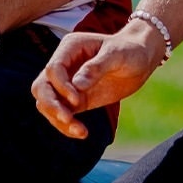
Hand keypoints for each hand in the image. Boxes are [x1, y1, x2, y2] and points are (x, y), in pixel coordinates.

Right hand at [32, 23, 164, 138]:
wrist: (142, 59)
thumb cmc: (130, 50)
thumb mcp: (117, 54)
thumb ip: (96, 67)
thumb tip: (77, 85)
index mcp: (70, 48)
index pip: (53, 69)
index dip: (61, 86)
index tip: (78, 100)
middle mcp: (64, 66)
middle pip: (41, 87)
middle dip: (51, 105)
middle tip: (67, 119)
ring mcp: (68, 84)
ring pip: (47, 104)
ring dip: (58, 119)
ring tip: (80, 131)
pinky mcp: (76, 100)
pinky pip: (63, 115)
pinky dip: (67, 126)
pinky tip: (82, 133)